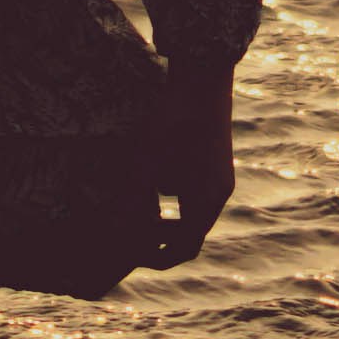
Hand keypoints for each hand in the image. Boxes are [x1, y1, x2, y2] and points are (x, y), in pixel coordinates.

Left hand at [139, 57, 236, 264]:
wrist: (204, 81)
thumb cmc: (171, 122)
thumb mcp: (143, 163)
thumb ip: (132, 200)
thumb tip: (117, 229)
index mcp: (204, 202)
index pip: (184, 248)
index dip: (157, 257)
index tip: (133, 255)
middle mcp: (218, 195)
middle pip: (191, 233)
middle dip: (162, 237)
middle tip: (133, 234)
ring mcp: (221, 178)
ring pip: (194, 212)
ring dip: (169, 216)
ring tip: (141, 205)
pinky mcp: (217, 163)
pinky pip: (197, 192)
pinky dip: (177, 197)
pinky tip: (155, 177)